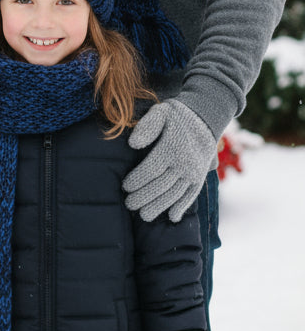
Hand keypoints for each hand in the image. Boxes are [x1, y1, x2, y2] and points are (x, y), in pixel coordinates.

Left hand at [123, 99, 215, 221]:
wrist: (206, 116)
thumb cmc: (177, 115)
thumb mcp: (161, 112)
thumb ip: (146, 126)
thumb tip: (133, 144)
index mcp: (172, 147)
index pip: (151, 169)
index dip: (137, 180)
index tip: (125, 187)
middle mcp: (185, 162)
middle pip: (161, 185)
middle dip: (143, 197)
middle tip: (129, 205)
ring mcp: (194, 171)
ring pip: (174, 194)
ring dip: (159, 206)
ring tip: (144, 215)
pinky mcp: (200, 176)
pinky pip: (191, 195)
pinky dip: (182, 207)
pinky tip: (172, 218)